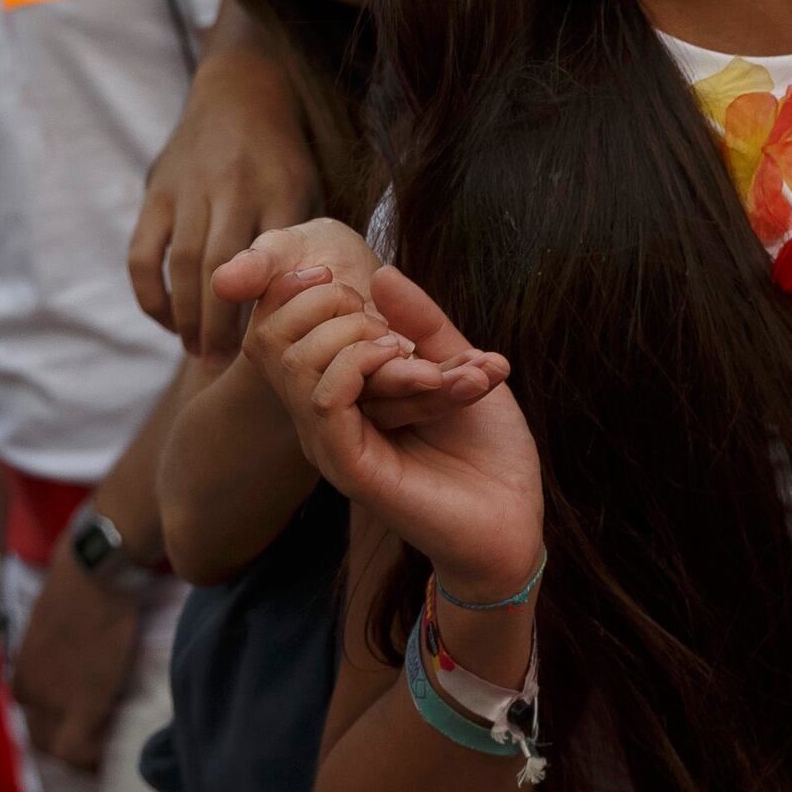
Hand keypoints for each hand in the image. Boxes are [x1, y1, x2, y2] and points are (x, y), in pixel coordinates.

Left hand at [8, 560, 138, 768]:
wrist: (93, 573)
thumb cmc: (77, 586)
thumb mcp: (51, 625)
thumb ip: (52, 653)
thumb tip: (72, 658)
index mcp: (23, 674)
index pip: (34, 716)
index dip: (58, 725)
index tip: (81, 724)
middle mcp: (31, 693)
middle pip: (42, 740)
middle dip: (68, 747)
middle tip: (98, 744)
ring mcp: (54, 701)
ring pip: (61, 752)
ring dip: (84, 755)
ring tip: (108, 747)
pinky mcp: (83, 704)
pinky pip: (81, 750)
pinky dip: (95, 758)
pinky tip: (113, 749)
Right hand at [132, 38, 324, 360]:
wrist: (240, 91)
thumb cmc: (282, 158)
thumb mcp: (309, 189)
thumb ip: (304, 244)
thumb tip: (315, 311)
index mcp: (282, 189)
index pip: (276, 262)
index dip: (270, 311)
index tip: (275, 350)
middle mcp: (234, 187)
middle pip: (223, 268)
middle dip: (221, 325)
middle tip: (223, 367)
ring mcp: (190, 188)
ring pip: (182, 265)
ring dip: (187, 318)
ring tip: (198, 354)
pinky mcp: (156, 192)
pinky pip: (143, 255)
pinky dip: (152, 296)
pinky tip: (168, 322)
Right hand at [238, 241, 538, 596]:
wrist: (514, 518)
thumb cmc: (489, 448)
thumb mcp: (459, 363)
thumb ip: (421, 322)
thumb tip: (379, 272)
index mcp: (340, 392)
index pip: (282, 327)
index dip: (303, 289)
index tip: (346, 275)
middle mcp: (323, 418)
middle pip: (277, 336)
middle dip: (332, 304)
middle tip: (395, 329)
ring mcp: (330, 443)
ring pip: (296, 363)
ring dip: (355, 333)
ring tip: (408, 350)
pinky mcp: (349, 467)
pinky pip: (324, 399)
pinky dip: (360, 364)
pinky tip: (408, 366)